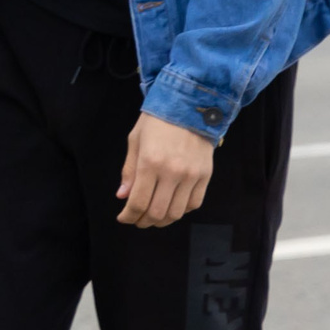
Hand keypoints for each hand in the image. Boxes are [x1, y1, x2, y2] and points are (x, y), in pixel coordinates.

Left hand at [117, 112, 215, 228]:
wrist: (189, 108)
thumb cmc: (156, 122)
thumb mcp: (135, 141)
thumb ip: (129, 171)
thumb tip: (123, 197)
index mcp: (150, 163)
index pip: (139, 202)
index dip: (129, 215)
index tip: (123, 218)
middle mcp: (172, 172)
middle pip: (158, 212)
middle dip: (143, 221)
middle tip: (136, 220)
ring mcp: (192, 176)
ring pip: (177, 212)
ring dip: (162, 221)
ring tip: (152, 218)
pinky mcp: (206, 176)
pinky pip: (195, 203)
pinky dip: (181, 210)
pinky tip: (171, 207)